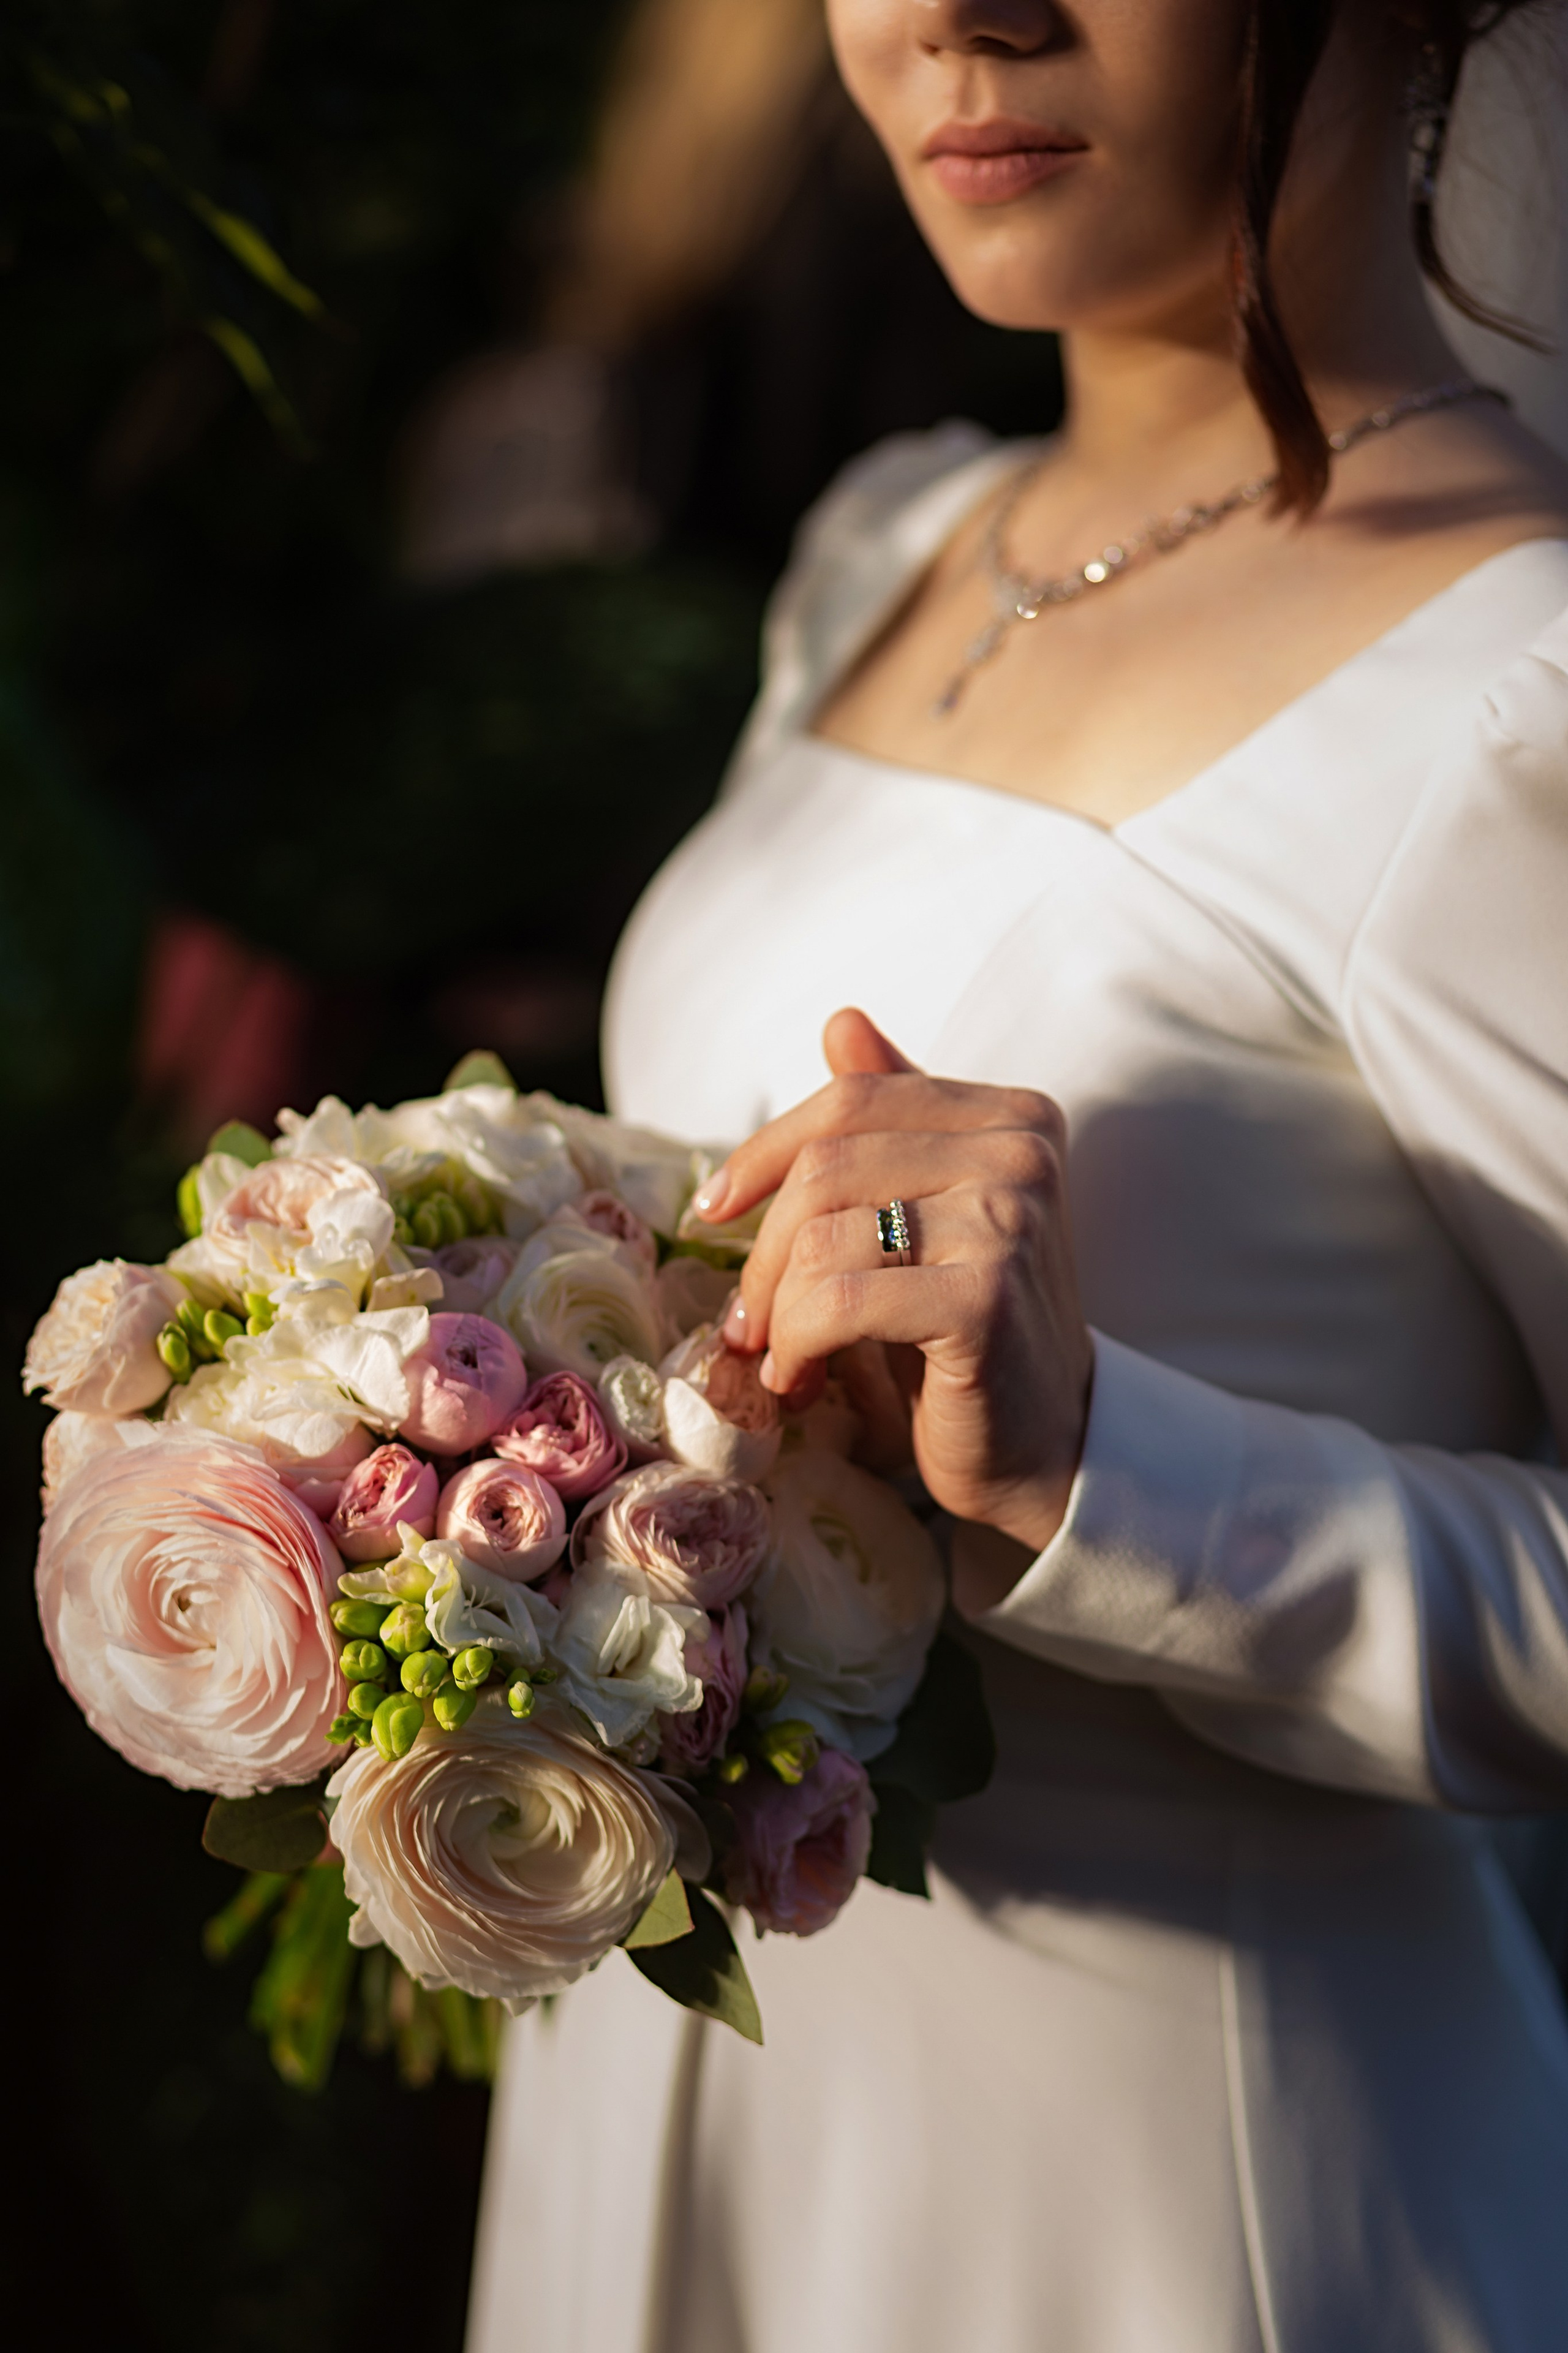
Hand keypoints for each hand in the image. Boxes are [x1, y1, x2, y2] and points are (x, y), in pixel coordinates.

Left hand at [692, 1008, 1093, 1579]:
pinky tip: (803, 1380)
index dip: (764, 1151)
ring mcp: (1009, 1222)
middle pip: (826, 1167)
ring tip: (784, 1358)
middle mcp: (1021, 1155)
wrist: (1046, 1446)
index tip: (714, 1209)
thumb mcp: (931, 1213)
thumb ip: (894, 1119)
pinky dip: (797, 1345)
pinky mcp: (982, 1298)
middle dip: (763, 1252)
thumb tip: (842, 1022)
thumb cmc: (972, 1329)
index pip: (852, 1099)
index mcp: (1012, 1117)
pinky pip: (835, 1299)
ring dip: (777, 1312)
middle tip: (747, 1320)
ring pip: (822, 1236)